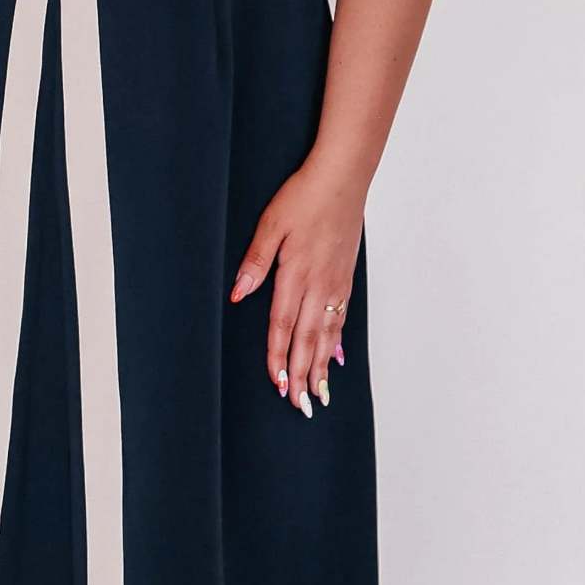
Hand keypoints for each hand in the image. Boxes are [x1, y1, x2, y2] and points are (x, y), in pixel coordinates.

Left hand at [228, 162, 363, 416]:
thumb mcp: (270, 224)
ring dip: (321, 366)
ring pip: (328, 334)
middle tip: (301, 406)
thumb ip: (255, 262)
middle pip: (308, 339)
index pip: (284, 325)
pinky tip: (335, 358)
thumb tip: (238, 295)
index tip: (278, 383)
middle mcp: (318, 284)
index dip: (280, 357)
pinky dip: (336, 342)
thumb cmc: (303, 197)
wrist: (342, 178)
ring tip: (319, 393)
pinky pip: (341, 318)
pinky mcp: (346, 277)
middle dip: (303, 374)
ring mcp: (336, 283)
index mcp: (295, 273)